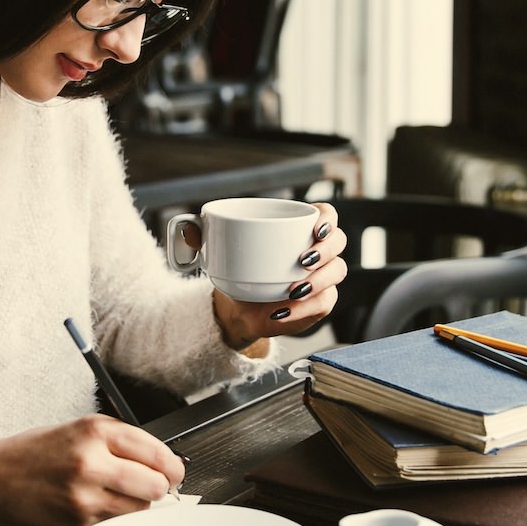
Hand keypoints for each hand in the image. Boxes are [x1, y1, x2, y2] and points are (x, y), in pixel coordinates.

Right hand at [0, 414, 184, 525]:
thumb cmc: (34, 453)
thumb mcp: (78, 429)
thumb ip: (120, 441)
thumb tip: (163, 461)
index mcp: (95, 431)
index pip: (156, 452)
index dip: (172, 466)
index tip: (174, 472)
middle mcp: (91, 461)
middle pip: (155, 485)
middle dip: (158, 488)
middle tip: (149, 487)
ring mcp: (83, 495)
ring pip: (139, 510)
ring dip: (137, 506)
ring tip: (118, 496)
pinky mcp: (76, 522)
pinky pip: (115, 525)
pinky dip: (116, 520)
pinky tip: (99, 508)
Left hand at [213, 202, 347, 348]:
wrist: (238, 307)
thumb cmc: (237, 269)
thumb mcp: (219, 251)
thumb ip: (202, 237)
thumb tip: (187, 227)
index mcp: (299, 229)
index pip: (327, 214)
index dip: (328, 219)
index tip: (314, 229)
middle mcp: (317, 250)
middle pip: (339, 242)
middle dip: (326, 250)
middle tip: (303, 260)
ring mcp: (322, 277)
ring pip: (337, 272)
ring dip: (319, 280)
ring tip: (293, 290)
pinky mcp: (320, 302)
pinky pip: (325, 303)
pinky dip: (305, 309)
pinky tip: (283, 310)